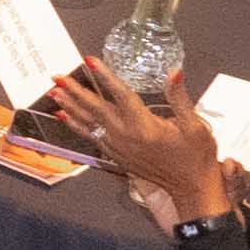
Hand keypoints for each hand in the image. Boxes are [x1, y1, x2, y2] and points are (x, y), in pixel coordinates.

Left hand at [41, 64, 234, 220]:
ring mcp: (118, 147)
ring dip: (71, 106)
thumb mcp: (195, 126)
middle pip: (96, 108)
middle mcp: (126, 136)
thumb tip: (174, 72)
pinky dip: (76, 125)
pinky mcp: (116, 156)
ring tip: (54, 92)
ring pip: (89, 123)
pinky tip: (65, 116)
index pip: (121, 95)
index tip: (89, 61)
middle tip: (57, 76)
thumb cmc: (195, 156)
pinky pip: (91, 137)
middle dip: (76, 91)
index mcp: (145, 126)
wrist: (191, 188)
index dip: (105, 76)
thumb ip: (180, 98)